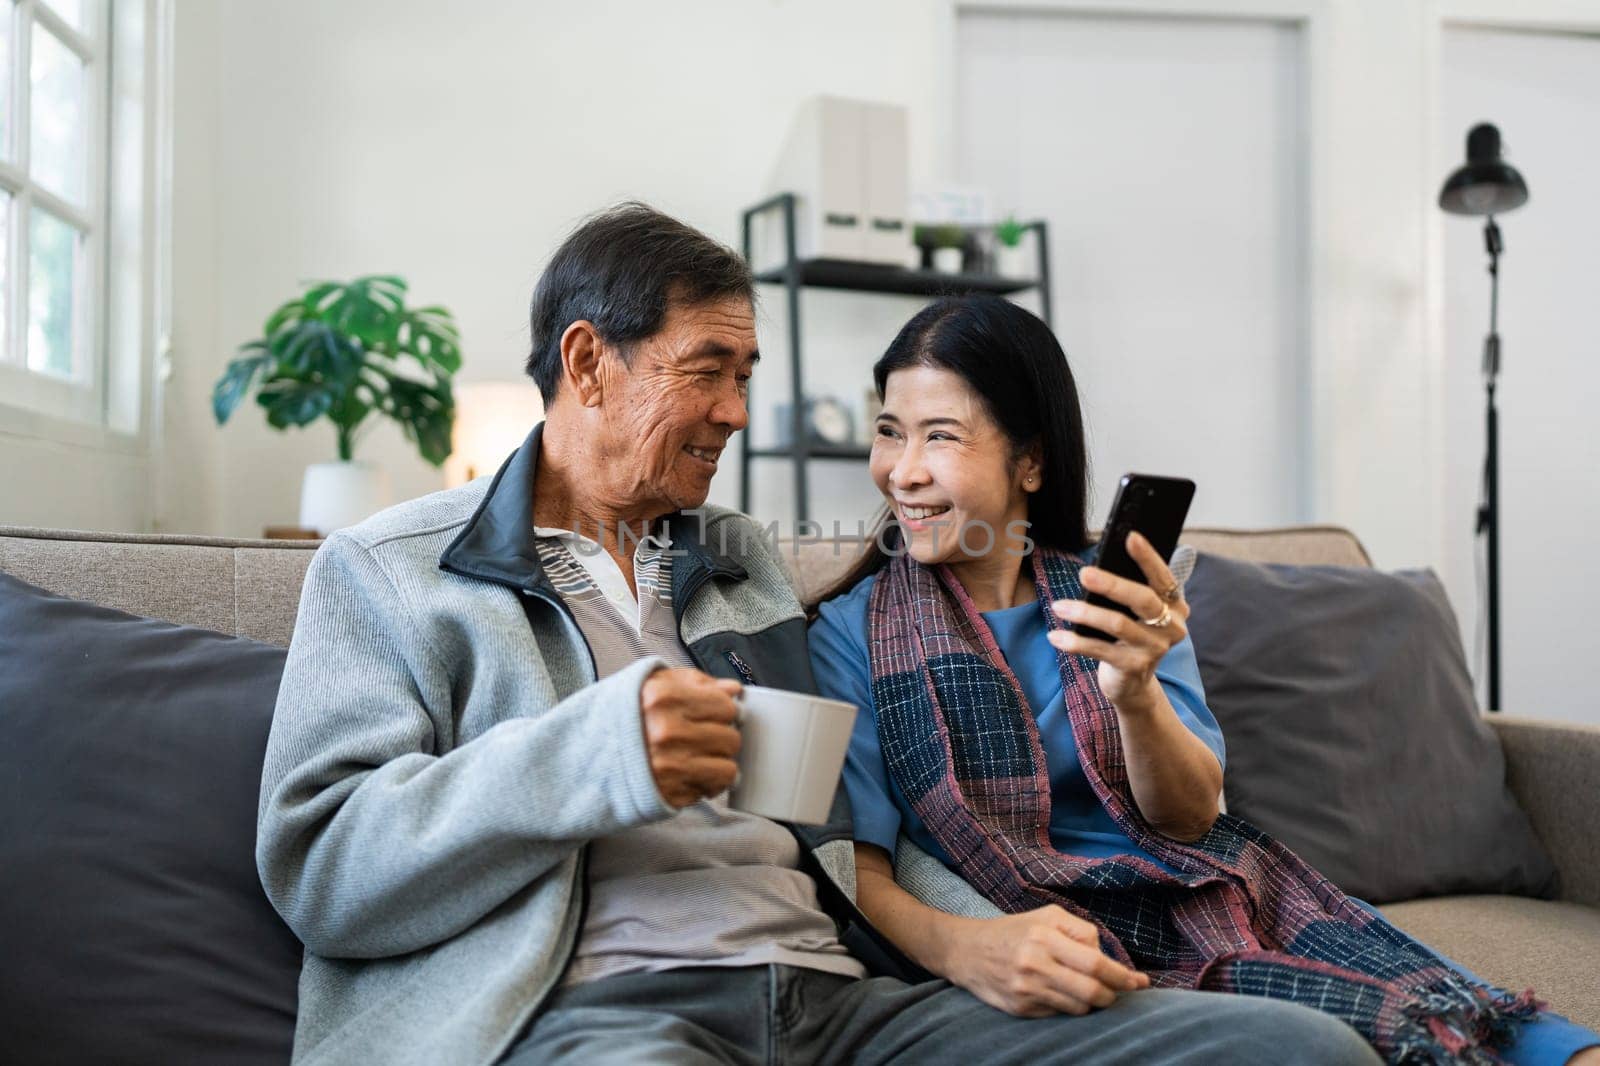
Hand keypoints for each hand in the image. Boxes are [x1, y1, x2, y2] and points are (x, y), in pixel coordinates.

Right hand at [639, 668, 742, 807]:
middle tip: (704, 738)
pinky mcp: (671, 793)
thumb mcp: (654, 685)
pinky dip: (709, 782)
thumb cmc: (626, 719)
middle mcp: (667, 732)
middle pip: (731, 737)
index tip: (714, 715)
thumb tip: (733, 689)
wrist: (586, 758)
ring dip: (718, 762)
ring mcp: (670, 765)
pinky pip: (714, 788)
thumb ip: (697, 682)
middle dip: (722, 737)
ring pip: (729, 766)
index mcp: (664, 698)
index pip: (725, 706)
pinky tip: (694, 773)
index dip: (723, 711)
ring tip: (700, 757)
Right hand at [945, 904, 1148, 1016]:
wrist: (966, 951)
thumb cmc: (1013, 931)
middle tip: (1118, 992)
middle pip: (1091, 992)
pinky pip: (1059, 1014)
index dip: (1122, 976)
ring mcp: (1027, 990)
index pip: (1095, 963)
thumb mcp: (1046, 917)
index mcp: (1044, 936)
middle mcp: (1035, 964)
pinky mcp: (1020, 1009)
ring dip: (1093, 1003)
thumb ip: (1080, 931)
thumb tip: (1107, 956)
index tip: (1139, 981)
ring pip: (1079, 1007)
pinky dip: (1069, 1007)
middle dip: (1112, 995)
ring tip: (1091, 991)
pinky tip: (1063, 995)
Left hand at [1046, 531, 1189, 709]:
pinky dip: (1075, 643)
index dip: (1148, 557)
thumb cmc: (1129, 637)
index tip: (1130, 536)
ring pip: (1118, 624)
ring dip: (1084, 613)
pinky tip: (1055, 637)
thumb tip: (1096, 568)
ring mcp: (1154, 649)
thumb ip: (1127, 593)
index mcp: (1174, 606)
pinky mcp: (1134, 668)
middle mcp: (1171, 627)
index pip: (1163, 577)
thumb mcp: (1135, 614)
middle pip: (1142, 599)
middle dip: (1112, 584)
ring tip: (1058, 606)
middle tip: (1084, 573)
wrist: (1133, 685)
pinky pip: (1100, 650)